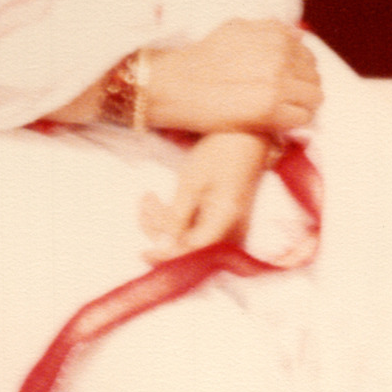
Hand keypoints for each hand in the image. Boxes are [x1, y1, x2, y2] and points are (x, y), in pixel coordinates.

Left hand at [139, 130, 270, 259]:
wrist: (248, 135)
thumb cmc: (219, 153)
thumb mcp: (192, 182)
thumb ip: (176, 219)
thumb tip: (162, 249)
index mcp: (224, 224)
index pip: (191, 253)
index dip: (165, 256)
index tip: (142, 251)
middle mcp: (232, 233)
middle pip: (189, 246)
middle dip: (160, 229)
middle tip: (145, 201)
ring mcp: (231, 228)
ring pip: (191, 238)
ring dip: (166, 223)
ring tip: (150, 197)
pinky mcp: (226, 221)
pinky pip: (199, 229)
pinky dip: (178, 219)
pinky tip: (163, 202)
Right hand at [145, 19, 321, 133]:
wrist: (178, 84)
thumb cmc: (203, 57)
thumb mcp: (236, 29)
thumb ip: (268, 30)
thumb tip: (298, 37)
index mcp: (275, 35)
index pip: (308, 57)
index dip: (299, 72)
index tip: (288, 84)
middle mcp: (279, 55)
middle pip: (315, 78)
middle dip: (303, 89)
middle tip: (284, 101)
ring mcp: (276, 82)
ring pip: (314, 99)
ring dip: (301, 106)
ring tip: (282, 112)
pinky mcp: (269, 109)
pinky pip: (301, 118)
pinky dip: (292, 122)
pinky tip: (275, 121)